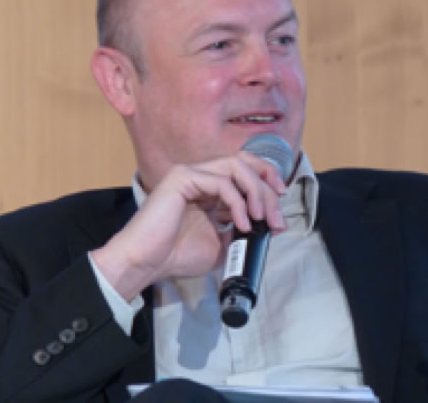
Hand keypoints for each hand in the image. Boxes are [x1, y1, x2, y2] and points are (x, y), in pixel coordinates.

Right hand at [91, 152, 285, 300]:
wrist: (147, 264)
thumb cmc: (177, 255)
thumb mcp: (222, 244)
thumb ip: (243, 230)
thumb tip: (271, 224)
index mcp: (210, 189)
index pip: (245, 172)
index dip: (266, 182)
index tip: (280, 203)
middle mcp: (201, 176)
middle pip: (245, 164)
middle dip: (267, 188)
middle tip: (276, 216)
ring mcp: (191, 173)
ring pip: (236, 166)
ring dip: (256, 191)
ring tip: (261, 217)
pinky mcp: (183, 177)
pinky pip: (221, 182)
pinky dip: (238, 202)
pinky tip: (242, 222)